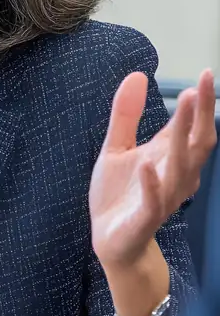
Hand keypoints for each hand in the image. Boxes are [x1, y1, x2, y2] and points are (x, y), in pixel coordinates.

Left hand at [89, 69, 216, 270]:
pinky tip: (147, 164)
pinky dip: (152, 184)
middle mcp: (174, 175)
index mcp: (168, 156)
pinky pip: (154, 202)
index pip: (190, 126)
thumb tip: (138, 74)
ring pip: (181, 169)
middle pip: (196, 144)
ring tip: (184, 109)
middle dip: (200, 116)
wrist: (110, 241)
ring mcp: (162, 197)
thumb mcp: (116, 147)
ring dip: (182, 140)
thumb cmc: (119, 194)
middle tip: (201, 86)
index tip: (205, 74)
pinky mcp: (144, 218)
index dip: (200, 102)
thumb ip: (126, 114)